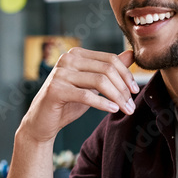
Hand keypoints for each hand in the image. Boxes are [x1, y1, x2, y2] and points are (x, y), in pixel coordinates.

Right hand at [19, 48, 138, 144]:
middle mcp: (66, 59)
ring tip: (126, 110)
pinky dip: (103, 103)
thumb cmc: (67, 103)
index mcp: (76, 54)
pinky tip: (113, 110)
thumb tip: (131, 54)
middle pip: (106, 69)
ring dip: (117, 97)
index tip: (135, 90)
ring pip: (99, 81)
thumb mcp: (91, 86)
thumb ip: (109, 70)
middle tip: (132, 105)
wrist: (42, 122)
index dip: (126, 74)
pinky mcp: (55, 90)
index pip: (109, 59)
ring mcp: (60, 73)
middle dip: (123, 88)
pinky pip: (86, 95)